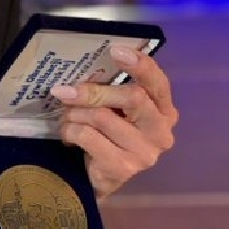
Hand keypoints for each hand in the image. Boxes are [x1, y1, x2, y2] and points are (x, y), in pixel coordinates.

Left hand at [50, 43, 178, 200]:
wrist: (98, 178)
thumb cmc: (109, 135)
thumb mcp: (117, 109)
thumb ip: (113, 90)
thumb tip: (84, 68)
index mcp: (164, 111)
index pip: (158, 83)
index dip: (140, 65)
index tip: (116, 50)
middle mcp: (161, 132)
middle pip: (132, 98)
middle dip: (94, 91)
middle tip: (64, 90)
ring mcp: (145, 153)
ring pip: (102, 117)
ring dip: (75, 113)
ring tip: (66, 117)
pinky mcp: (123, 168)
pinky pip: (87, 136)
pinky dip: (70, 131)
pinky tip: (68, 136)